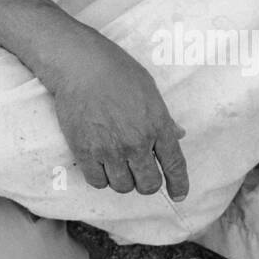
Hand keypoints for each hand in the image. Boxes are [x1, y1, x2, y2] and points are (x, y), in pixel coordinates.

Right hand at [48, 33, 188, 198]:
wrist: (80, 64)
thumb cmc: (115, 70)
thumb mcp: (149, 89)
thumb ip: (163, 117)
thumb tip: (178, 134)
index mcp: (157, 125)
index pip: (174, 165)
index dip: (179, 184)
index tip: (178, 194)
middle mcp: (136, 142)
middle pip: (148, 184)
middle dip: (147, 183)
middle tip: (140, 174)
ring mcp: (110, 149)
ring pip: (123, 186)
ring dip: (122, 179)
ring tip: (117, 165)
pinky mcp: (85, 151)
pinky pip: (97, 182)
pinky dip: (100, 177)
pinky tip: (99, 164)